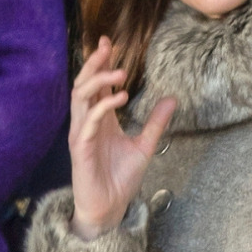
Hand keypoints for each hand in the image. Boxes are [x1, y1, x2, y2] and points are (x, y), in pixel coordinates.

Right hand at [68, 36, 175, 240]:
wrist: (109, 209)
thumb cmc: (120, 180)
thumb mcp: (144, 146)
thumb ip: (155, 123)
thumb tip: (172, 99)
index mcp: (100, 120)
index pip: (97, 84)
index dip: (101, 62)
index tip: (111, 43)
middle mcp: (87, 123)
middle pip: (83, 84)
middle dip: (94, 63)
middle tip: (107, 46)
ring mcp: (82, 134)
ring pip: (80, 97)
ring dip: (98, 80)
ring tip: (119, 72)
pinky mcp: (81, 148)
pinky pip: (88, 121)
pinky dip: (102, 107)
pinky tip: (119, 98)